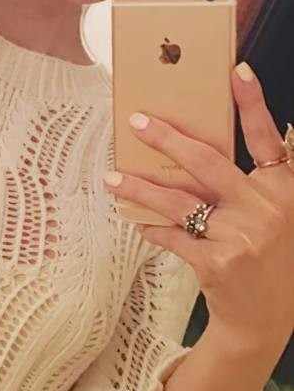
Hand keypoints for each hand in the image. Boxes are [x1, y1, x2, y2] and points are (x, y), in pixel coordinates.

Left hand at [102, 61, 293, 358]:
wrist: (265, 319)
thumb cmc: (268, 258)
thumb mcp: (275, 215)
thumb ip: (248, 186)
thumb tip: (192, 155)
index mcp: (285, 190)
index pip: (268, 139)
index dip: (253, 104)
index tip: (236, 71)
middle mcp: (266, 209)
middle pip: (208, 164)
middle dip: (168, 139)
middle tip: (137, 122)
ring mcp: (242, 237)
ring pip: (180, 201)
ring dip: (141, 187)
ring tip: (113, 176)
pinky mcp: (216, 263)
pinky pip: (172, 235)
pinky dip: (151, 226)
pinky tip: (133, 217)